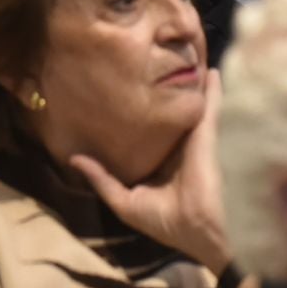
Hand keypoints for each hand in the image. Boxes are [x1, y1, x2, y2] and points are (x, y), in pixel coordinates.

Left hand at [70, 69, 230, 272]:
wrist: (202, 228)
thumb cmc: (167, 221)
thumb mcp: (126, 202)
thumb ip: (102, 180)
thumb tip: (75, 158)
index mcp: (162, 162)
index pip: (148, 135)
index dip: (136, 118)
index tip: (120, 95)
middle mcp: (179, 147)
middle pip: (168, 115)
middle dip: (162, 94)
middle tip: (148, 66)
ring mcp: (195, 137)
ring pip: (189, 106)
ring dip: (189, 85)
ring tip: (184, 59)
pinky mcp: (207, 131)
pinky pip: (210, 104)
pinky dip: (212, 87)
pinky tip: (211, 68)